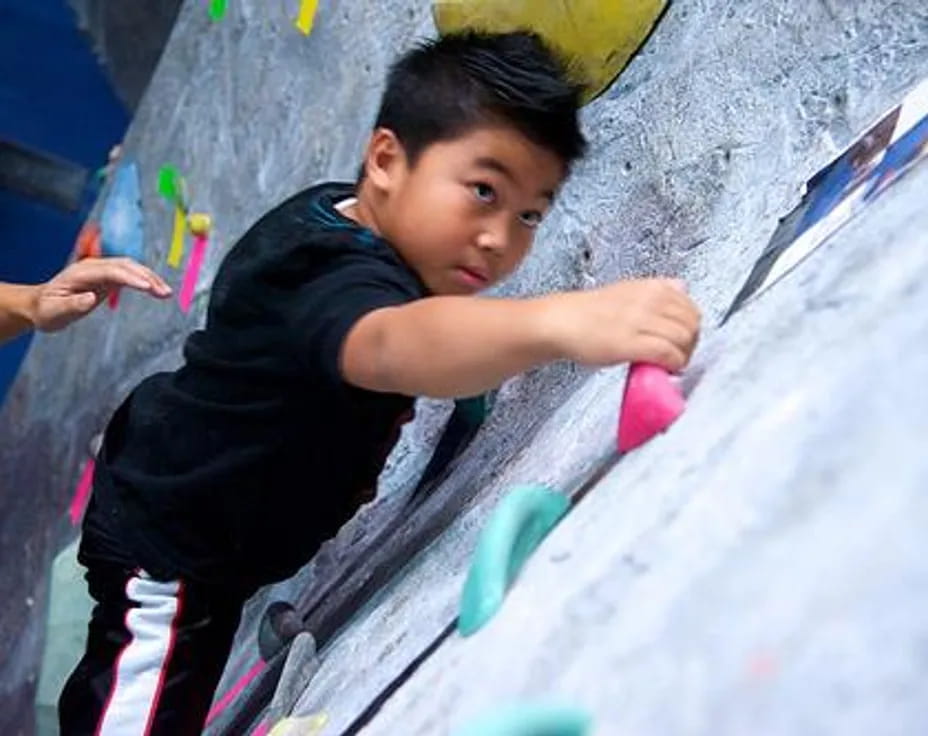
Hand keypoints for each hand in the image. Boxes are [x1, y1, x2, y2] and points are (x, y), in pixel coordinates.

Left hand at [31, 257, 171, 331]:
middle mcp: (92, 267)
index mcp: (81, 272)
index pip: (112, 271)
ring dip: (150, 278)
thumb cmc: (46, 310)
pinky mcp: (107, 277)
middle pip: (126, 266)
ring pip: (131, 268)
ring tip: (166, 292)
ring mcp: (101, 270)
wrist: (41, 306)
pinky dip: (145, 281)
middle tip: (164, 292)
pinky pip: (130, 275)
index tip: (148, 288)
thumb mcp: (55, 312)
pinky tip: (156, 290)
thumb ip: (73, 304)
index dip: (131, 278)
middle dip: (147, 277)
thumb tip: (91, 298)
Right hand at [545, 278, 700, 371]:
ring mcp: (643, 321)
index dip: (690, 328)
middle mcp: (652, 300)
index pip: (691, 308)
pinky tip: (663, 370)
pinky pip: (669, 354)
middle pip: (692, 325)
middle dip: (690, 344)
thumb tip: (682, 288)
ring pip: (685, 340)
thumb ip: (656, 290)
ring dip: (683, 356)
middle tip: (675, 356)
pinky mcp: (633, 343)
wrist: (562, 322)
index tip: (678, 341)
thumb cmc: (591, 311)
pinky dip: (672, 365)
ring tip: (668, 364)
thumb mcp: (628, 290)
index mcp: (653, 286)